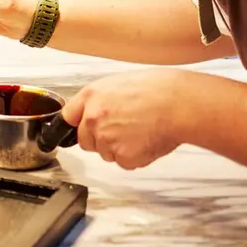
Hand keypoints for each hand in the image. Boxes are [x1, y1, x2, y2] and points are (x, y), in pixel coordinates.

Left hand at [61, 69, 191, 169]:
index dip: (76, 125)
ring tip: (141, 131)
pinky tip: (147, 141)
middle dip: (100, 140)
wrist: (178, 103)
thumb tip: (97, 110)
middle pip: (86, 140)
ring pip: (106, 153)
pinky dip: (135, 157)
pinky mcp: (123, 156)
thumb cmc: (158, 89)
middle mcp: (93, 118)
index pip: (68, 117)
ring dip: (120, 148)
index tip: (73, 132)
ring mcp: (106, 139)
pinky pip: (124, 163)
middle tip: (124, 130)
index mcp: (91, 96)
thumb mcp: (120, 83)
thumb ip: (102, 99)